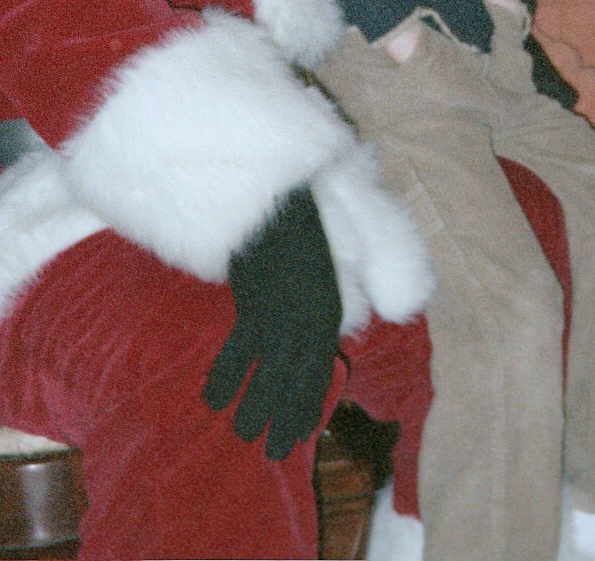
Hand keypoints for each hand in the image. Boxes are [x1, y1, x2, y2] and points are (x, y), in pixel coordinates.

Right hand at [204, 185, 341, 459]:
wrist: (279, 196)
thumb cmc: (297, 225)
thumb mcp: (316, 268)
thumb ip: (309, 301)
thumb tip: (303, 329)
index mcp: (328, 309)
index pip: (319, 369)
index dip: (309, 402)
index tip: (300, 430)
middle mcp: (311, 319)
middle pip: (297, 380)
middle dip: (284, 417)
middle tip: (272, 453)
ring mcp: (283, 314)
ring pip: (270, 374)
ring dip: (255, 407)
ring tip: (243, 435)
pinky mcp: (255, 305)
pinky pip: (239, 350)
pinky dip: (226, 376)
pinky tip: (213, 400)